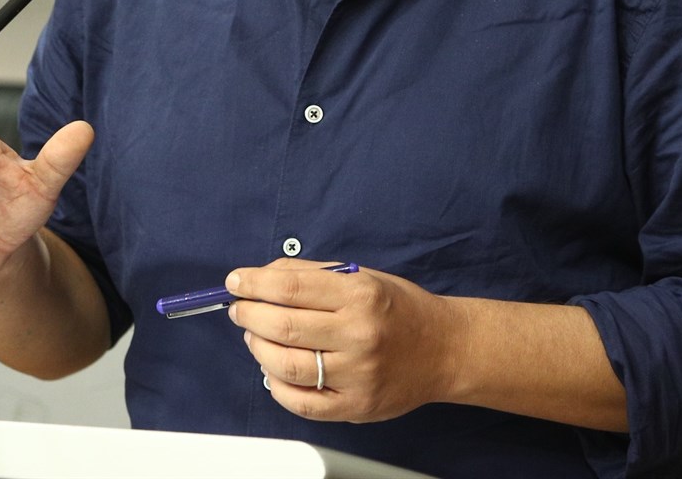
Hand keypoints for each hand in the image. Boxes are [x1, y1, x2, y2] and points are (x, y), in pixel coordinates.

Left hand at [229, 259, 461, 422]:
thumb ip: (310, 275)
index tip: (236, 282)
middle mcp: (360, 335)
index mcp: (360, 295)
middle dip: (249, 315)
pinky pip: (302, 403)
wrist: (445, 349)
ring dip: (258, 348)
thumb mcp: (361, 277)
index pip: (289, 287)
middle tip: (241, 310)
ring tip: (255, 337)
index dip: (253, 284)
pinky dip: (276, 386)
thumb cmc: (399, 309)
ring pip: (286, 365)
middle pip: (283, 326)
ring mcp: (358, 375)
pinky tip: (272, 370)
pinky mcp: (357, 407)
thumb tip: (260, 276)